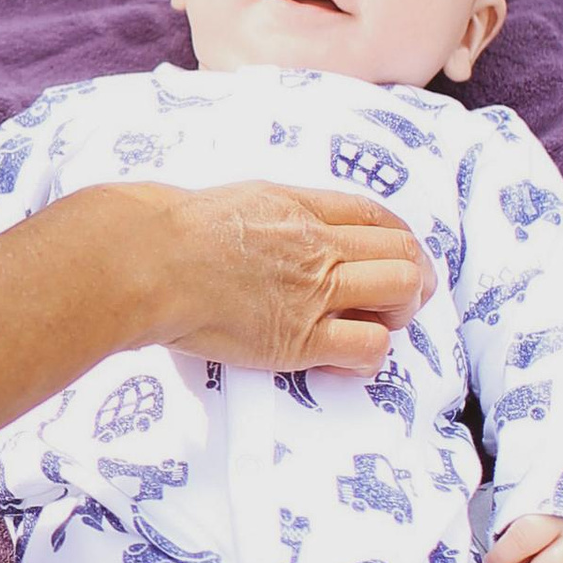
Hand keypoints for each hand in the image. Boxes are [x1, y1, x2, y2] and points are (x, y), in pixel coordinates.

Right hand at [105, 181, 432, 380]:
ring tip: (377, 325)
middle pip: (402, 251)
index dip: (397, 236)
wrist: (148, 262)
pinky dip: (369, 356)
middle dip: (414, 276)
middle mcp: (317, 246)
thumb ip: (262, 214)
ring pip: (401, 290)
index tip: (396, 253)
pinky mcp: (300, 339)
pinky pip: (368, 346)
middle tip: (400, 298)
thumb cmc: (168, 232)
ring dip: (401, 312)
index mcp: (299, 208)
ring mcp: (314, 292)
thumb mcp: (229, 201)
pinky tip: (345, 361)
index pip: (374, 215)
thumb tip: (262, 228)